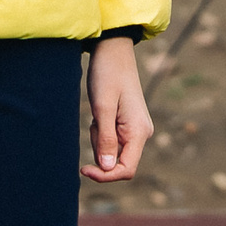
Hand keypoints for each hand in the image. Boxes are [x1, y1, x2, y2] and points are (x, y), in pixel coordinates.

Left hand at [80, 36, 151, 183]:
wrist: (112, 51)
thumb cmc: (107, 75)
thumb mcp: (102, 108)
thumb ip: (106, 139)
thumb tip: (107, 169)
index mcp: (139, 131)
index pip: (126, 169)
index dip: (105, 175)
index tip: (83, 169)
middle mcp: (142, 133)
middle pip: (117, 161)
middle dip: (100, 148)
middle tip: (94, 122)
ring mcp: (136, 128)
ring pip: (112, 150)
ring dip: (99, 137)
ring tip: (98, 112)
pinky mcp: (128, 124)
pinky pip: (111, 138)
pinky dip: (101, 130)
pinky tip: (100, 111)